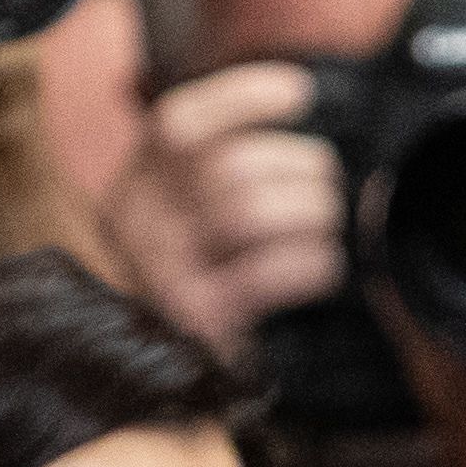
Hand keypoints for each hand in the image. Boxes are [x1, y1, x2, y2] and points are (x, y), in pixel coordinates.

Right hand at [98, 62, 345, 355]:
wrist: (171, 373)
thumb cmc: (204, 272)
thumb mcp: (192, 210)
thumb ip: (224, 163)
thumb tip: (308, 109)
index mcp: (136, 183)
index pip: (179, 122)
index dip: (245, 97)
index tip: (301, 93)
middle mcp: (137, 222)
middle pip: (227, 166)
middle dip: (299, 165)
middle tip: (329, 183)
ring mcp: (161, 273)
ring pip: (245, 210)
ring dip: (309, 210)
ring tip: (330, 223)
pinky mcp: (197, 319)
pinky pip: (263, 274)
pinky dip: (309, 263)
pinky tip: (323, 265)